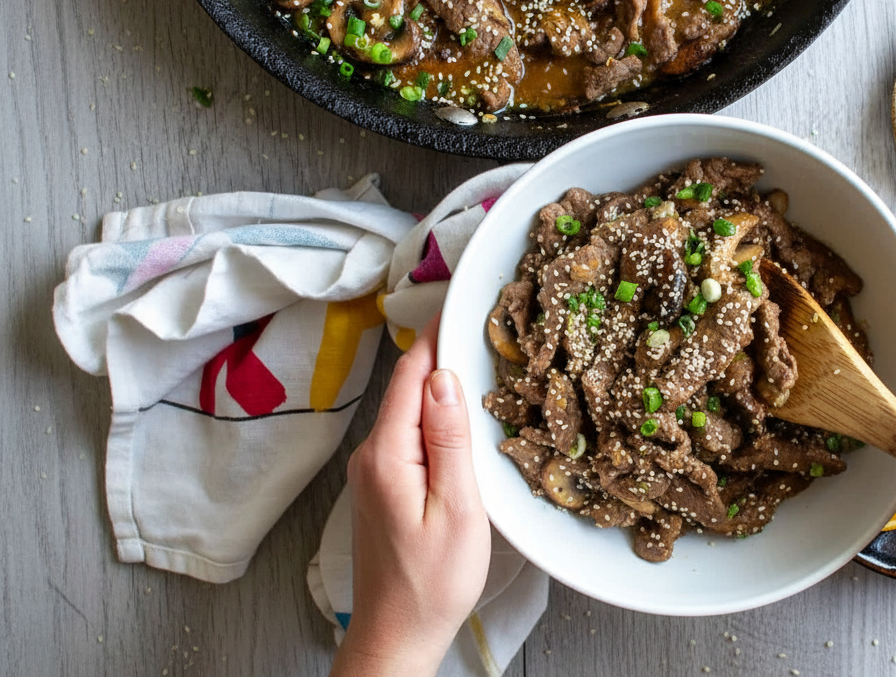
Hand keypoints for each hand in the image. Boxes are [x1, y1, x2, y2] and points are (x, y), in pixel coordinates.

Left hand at [330, 317, 490, 676]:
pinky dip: (435, 416)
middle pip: (410, 387)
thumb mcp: (456, 508)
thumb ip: (448, 439)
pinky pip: (409, 435)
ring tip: (479, 360)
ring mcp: (374, 471)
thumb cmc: (432, 582)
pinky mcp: (383, 486)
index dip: (437, 334)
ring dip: (440, 386)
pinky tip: (461, 417)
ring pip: (410, 411)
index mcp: (388, 454)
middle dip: (442, 353)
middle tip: (483, 325)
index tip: (463, 301)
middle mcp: (372, 455)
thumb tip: (444, 377)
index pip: (412, 374)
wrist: (397, 636)